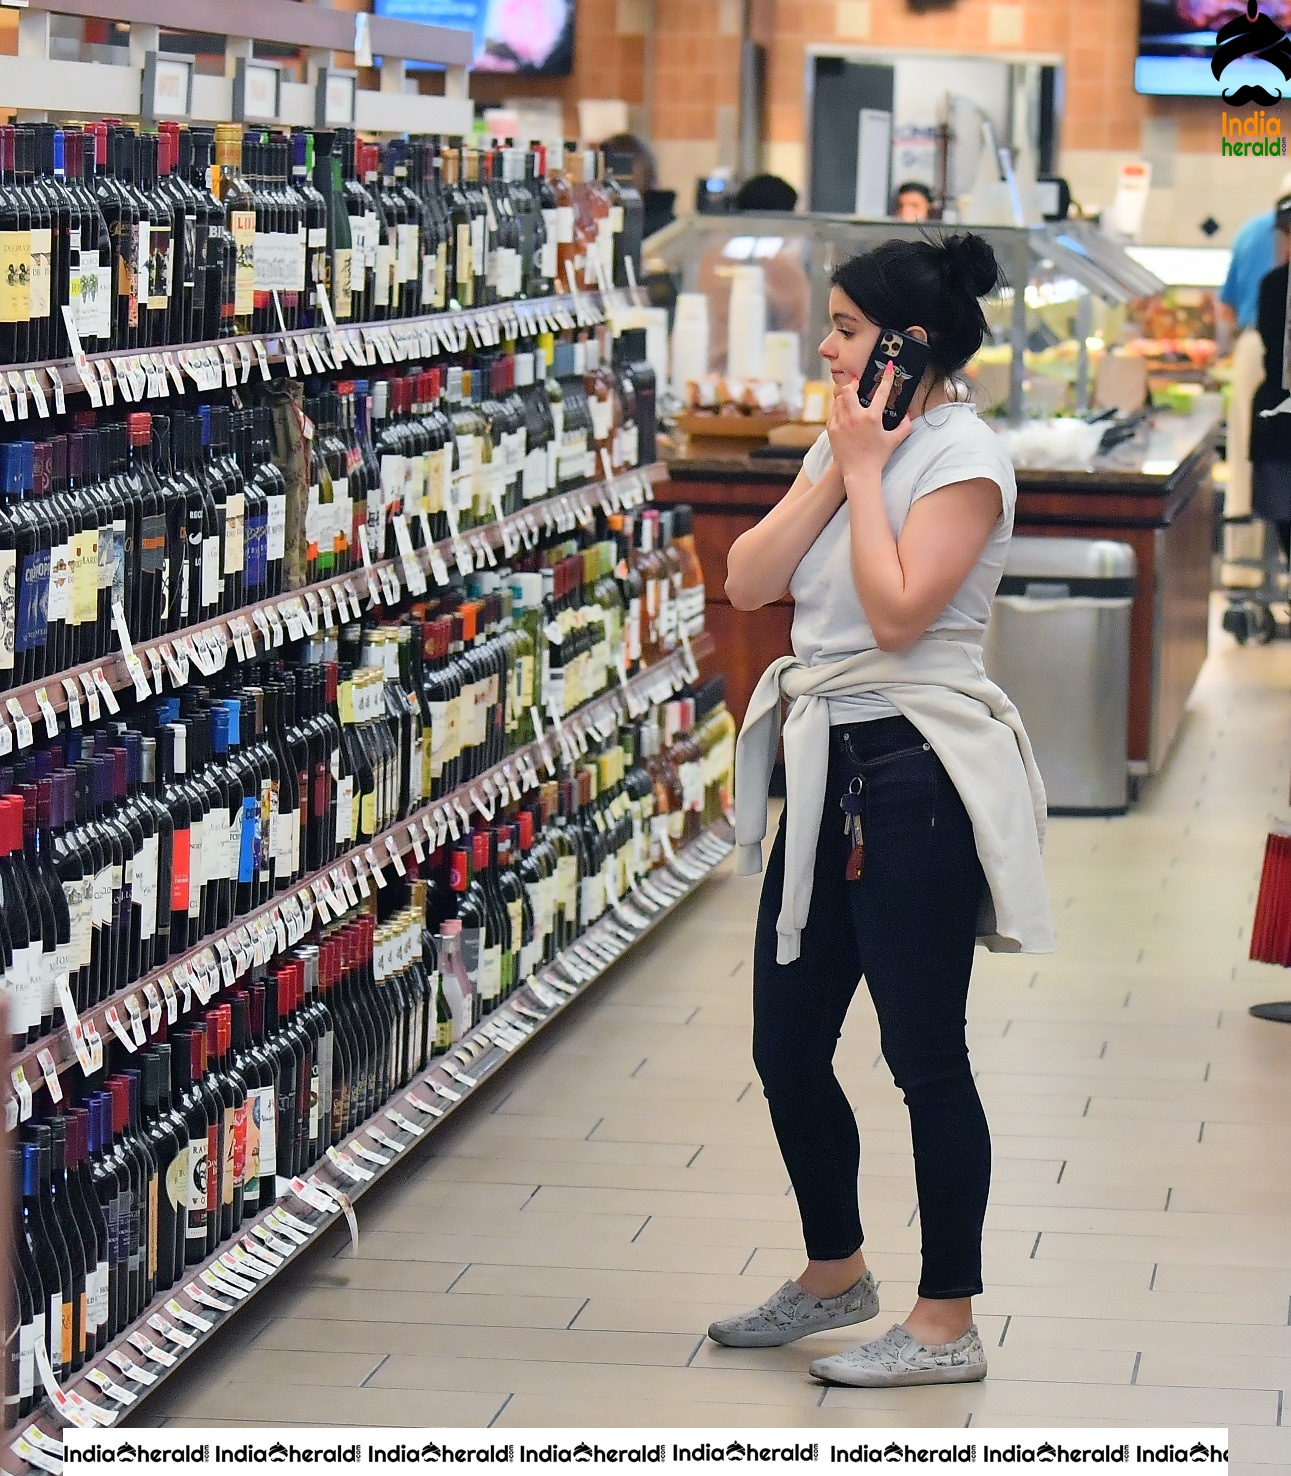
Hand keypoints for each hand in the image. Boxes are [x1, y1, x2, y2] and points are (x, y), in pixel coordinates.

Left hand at [827, 362, 914, 479]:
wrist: (858, 473)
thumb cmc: (877, 457)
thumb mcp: (893, 441)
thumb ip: (904, 427)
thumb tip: (909, 416)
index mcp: (872, 418)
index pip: (881, 392)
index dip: (886, 378)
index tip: (888, 367)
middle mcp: (854, 418)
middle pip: (849, 390)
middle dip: (853, 384)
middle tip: (858, 384)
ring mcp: (841, 423)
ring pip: (838, 399)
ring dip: (845, 396)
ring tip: (850, 398)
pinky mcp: (831, 430)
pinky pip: (833, 412)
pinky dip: (838, 409)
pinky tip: (843, 412)